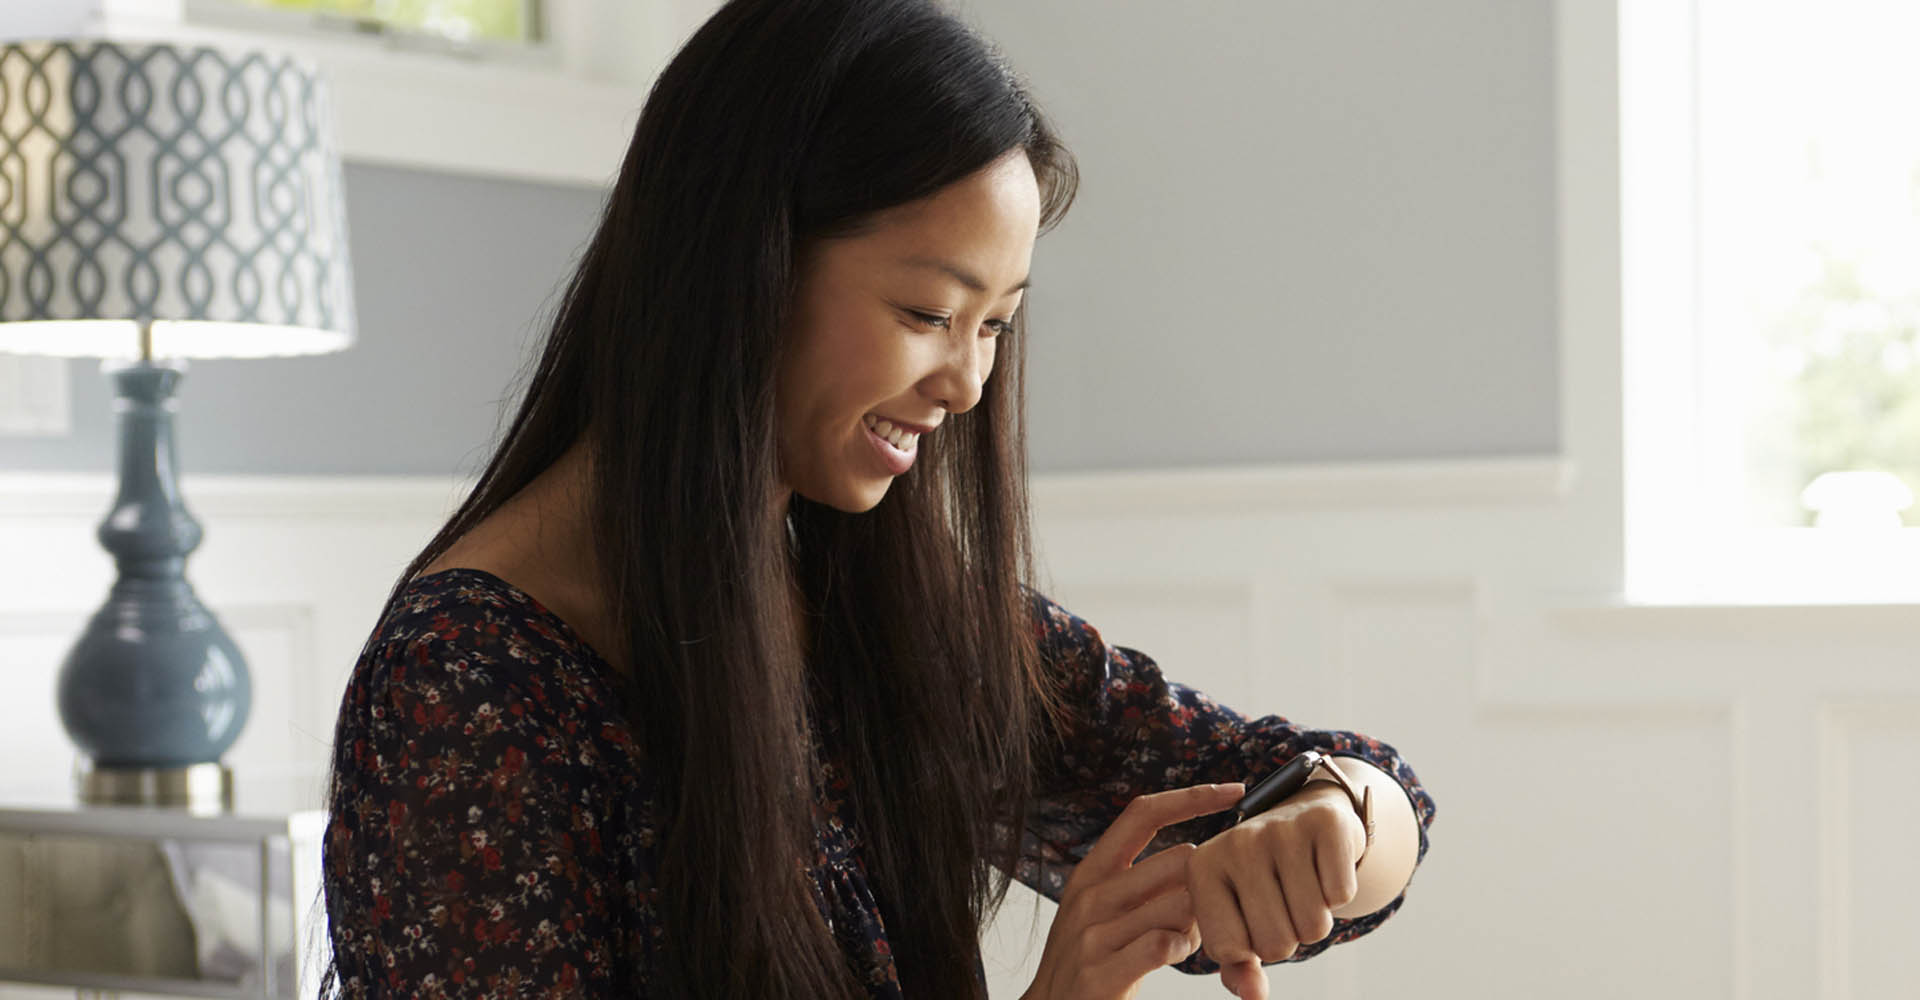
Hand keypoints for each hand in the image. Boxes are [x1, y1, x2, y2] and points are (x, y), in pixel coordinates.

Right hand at [1022, 782, 1244, 999]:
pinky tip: (1171, 957)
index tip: (1233, 790)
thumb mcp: (1102, 911)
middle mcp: (1089, 894)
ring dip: (1197, 923)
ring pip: (1180, 902)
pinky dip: (1182, 950)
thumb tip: (1196, 857)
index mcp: (1091, 871)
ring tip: (1184, 940)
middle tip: (1199, 914)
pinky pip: (1164, 944)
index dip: (1191, 797)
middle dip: (1205, 884)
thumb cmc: (1089, 962)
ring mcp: (1092, 933)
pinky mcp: (1101, 970)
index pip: (1142, 813)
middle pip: (1179, 859)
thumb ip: (1140, 884)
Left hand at [1189, 783, 1365, 999]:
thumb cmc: (1263, 881)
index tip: (1250, 918)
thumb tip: (1254, 997)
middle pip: (1275, 944)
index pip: (1229, 950)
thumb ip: (1238, 967)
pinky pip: (1342, 894)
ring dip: (1316, 919)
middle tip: (1284, 902)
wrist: (1303, 819)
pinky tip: (1324, 866)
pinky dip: (1340, 892)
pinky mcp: (1324, 823)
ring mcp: (1279, 829)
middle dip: (1289, 938)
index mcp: (1201, 868)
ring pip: (1313, 926)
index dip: (1249, 948)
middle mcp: (1234, 843)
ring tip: (1304, 886)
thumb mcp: (1239, 919)